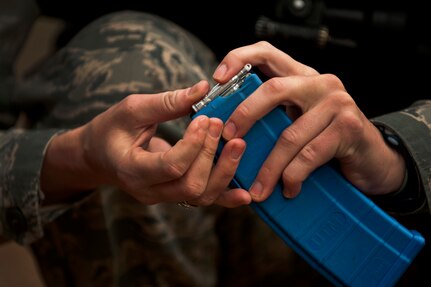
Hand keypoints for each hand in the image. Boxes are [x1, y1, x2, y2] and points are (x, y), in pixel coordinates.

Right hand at [41, 81, 249, 206]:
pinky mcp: (175, 195)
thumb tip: (203, 89)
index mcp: (131, 169)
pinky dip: (226, 196)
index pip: (170, 166)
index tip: (205, 119)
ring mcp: (163, 197)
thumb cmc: (111, 129)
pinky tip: (245, 192)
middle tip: (219, 124)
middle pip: (191, 186)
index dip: (193, 145)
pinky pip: (204, 200)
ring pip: (201, 197)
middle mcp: (148, 191)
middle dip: (211, 155)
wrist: (101, 156)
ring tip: (238, 144)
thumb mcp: (132, 109)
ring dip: (224, 172)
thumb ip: (167, 102)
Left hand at [212, 41, 405, 200]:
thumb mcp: (297, 123)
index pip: (267, 53)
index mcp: (301, 77)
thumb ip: (272, 118)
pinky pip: (309, 155)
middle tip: (228, 139)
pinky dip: (293, 176)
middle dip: (245, 115)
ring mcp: (336, 103)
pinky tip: (289, 189)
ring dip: (268, 167)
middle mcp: (320, 83)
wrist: (373, 160)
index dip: (240, 58)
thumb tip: (227, 134)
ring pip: (289, 135)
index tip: (217, 77)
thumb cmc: (327, 142)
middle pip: (273, 90)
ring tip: (257, 188)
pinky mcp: (348, 127)